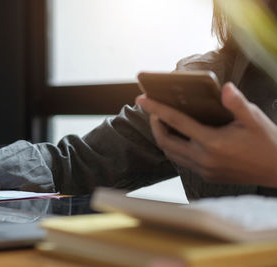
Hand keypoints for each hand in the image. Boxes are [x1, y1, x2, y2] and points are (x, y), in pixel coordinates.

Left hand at [136, 82, 276, 187]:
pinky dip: (173, 146)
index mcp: (213, 142)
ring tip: (161, 120)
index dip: (156, 109)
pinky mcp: (206, 175)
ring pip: (170, 153)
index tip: (141, 98)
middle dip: (154, 123)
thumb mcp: (254, 119)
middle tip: (153, 109)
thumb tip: (224, 87)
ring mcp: (203, 169)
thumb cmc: (267, 141)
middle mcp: (204, 158)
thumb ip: (236, 103)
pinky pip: (181, 160)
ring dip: (162, 136)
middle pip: (165, 140)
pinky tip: (177, 135)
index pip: (176, 122)